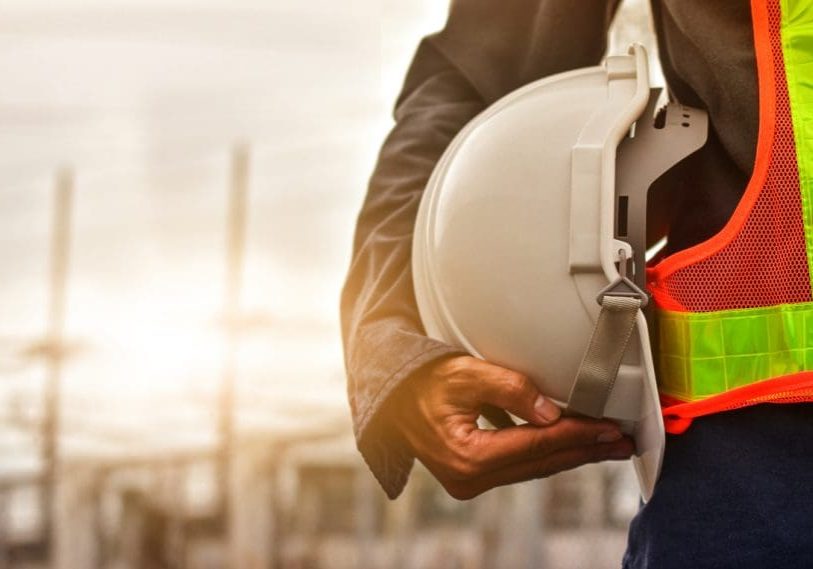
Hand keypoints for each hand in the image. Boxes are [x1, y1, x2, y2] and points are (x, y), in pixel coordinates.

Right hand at [388, 355, 634, 499]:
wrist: (390, 398)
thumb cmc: (422, 381)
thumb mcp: (465, 373)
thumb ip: (510, 389)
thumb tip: (551, 413)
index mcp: (468, 456)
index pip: (537, 445)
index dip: (578, 435)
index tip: (610, 429)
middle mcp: (470, 478)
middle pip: (541, 463)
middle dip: (584, 451)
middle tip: (622, 443)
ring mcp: (470, 481)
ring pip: (533, 468)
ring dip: (571, 455)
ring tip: (606, 445)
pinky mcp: (472, 476)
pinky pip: (520, 466)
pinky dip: (547, 454)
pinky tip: (570, 445)